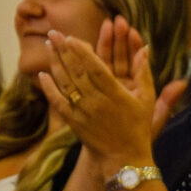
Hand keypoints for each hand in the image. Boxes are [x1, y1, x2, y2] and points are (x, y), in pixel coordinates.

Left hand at [37, 16, 159, 171]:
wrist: (123, 157)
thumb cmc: (138, 127)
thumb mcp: (147, 99)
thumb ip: (144, 73)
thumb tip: (146, 48)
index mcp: (115, 93)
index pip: (94, 67)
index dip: (81, 51)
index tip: (71, 37)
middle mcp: (96, 101)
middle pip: (76, 71)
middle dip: (63, 50)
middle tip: (54, 33)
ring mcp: (82, 111)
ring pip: (64, 82)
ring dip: (54, 63)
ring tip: (48, 46)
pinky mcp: (72, 121)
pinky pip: (57, 101)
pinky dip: (49, 87)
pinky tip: (42, 74)